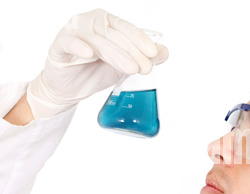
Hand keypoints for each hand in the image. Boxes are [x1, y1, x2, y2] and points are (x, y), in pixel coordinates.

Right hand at [27, 8, 168, 118]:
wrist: (70, 89)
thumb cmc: (95, 72)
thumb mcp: (124, 66)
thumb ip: (143, 58)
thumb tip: (164, 52)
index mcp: (107, 23)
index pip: (126, 27)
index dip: (140, 40)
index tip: (153, 53)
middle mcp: (91, 23)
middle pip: (114, 34)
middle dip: (132, 52)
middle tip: (145, 68)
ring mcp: (74, 32)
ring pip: (97, 40)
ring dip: (115, 54)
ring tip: (130, 69)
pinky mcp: (59, 45)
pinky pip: (68, 42)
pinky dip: (78, 46)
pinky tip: (89, 54)